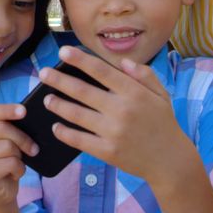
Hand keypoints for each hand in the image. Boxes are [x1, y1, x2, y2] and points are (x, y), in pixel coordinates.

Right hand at [0, 104, 36, 206]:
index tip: (24, 111)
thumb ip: (6, 125)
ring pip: (7, 146)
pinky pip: (10, 163)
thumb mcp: (2, 138)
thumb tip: (24, 115)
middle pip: (2, 128)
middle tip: (33, 148)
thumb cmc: (1, 159)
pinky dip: (18, 169)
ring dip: (19, 156)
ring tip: (16, 162)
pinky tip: (13, 173)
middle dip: (22, 138)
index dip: (8, 110)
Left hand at [39, 46, 191, 183]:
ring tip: (47, 99)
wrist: (170, 161)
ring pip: (76, 114)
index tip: (63, 51)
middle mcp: (121, 109)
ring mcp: (112, 132)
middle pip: (82, 90)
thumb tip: (122, 62)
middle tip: (42, 73)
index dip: (80, 60)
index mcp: (134, 92)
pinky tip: (56, 126)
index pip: (101, 71)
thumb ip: (144, 74)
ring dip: (57, 105)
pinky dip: (64, 132)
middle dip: (58, 80)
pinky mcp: (107, 151)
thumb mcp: (161, 94)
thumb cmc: (163, 123)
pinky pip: (79, 140)